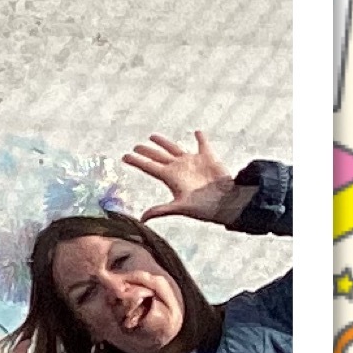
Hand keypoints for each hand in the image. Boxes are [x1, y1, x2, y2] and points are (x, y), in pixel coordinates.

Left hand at [121, 129, 243, 226]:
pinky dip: (201, 138)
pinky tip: (197, 132)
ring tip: (153, 137)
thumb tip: (142, 219)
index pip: (149, 167)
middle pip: (158, 156)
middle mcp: (179, 168)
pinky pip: (203, 145)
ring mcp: (193, 162)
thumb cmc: (205, 208)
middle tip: (136, 146)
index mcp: (170, 177)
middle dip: (146, 151)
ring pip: (174, 148)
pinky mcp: (209, 158)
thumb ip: (161, 210)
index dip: (136, 161)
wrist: (227, 202)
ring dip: (164, 143)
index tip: (124, 156)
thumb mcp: (181, 208)